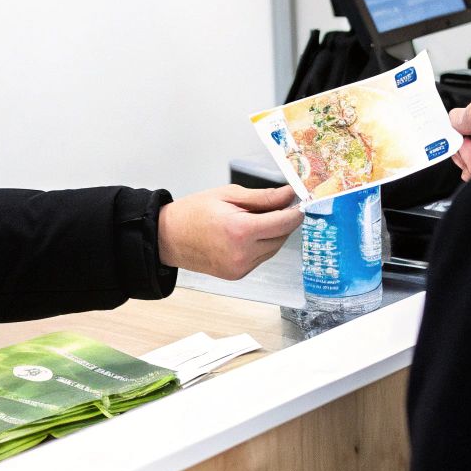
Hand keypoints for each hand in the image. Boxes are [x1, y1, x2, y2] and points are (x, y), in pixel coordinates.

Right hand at [157, 184, 303, 280]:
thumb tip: (288, 195)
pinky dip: (262, 245)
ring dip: (274, 234)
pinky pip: (261, 258)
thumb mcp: (228, 195)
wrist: (168, 237)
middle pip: (281, 237)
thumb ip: (262, 198)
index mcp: (240, 231)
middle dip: (284, 221)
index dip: (296, 213)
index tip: (301, 203)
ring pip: (273, 249)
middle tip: (280, 205)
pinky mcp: (237, 274)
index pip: (283, 223)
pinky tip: (249, 233)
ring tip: (258, 218)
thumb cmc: (193, 212)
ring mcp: (240, 267)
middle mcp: (242, 254)